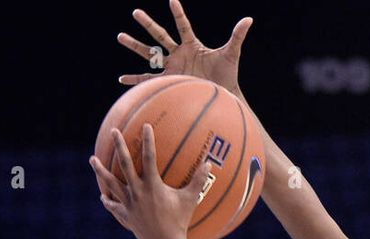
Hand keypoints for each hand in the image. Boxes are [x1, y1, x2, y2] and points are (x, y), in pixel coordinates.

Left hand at [91, 124, 204, 238]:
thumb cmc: (180, 222)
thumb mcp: (191, 200)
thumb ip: (198, 181)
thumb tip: (209, 163)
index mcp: (152, 186)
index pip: (149, 158)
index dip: (148, 141)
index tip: (146, 126)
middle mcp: (137, 192)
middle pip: (124, 164)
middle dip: (119, 146)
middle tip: (113, 131)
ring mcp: (129, 204)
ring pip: (111, 184)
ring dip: (101, 171)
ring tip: (92, 160)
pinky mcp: (125, 216)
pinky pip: (114, 206)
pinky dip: (108, 201)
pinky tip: (103, 197)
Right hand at [117, 0, 251, 94]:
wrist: (221, 95)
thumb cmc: (227, 75)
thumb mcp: (231, 54)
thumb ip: (237, 36)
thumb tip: (249, 19)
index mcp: (192, 44)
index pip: (183, 25)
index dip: (178, 12)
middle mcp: (179, 53)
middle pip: (160, 35)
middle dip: (148, 24)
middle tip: (135, 12)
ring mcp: (172, 67)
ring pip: (149, 54)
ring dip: (135, 45)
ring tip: (120, 36)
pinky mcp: (169, 81)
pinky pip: (148, 80)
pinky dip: (135, 80)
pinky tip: (122, 79)